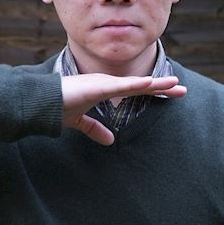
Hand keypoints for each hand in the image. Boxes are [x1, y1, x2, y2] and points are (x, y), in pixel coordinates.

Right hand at [61, 73, 185, 144]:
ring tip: (174, 82)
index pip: (136, 89)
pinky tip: (149, 82)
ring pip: (134, 83)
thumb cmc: (58, 107)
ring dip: (155, 82)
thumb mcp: (81, 121)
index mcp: (106, 88)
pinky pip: (119, 86)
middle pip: (141, 84)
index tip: (174, 92)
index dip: (155, 90)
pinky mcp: (95, 87)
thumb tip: (110, 142)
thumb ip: (95, 129)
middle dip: (162, 86)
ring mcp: (102, 83)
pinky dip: (134, 84)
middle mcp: (107, 83)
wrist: (40, 104)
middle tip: (183, 89)